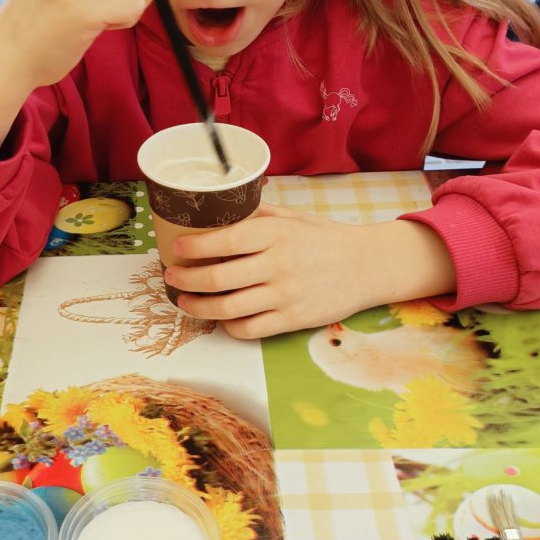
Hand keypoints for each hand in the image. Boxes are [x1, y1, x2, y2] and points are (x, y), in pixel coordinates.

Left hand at [163, 204, 456, 338]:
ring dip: (198, 306)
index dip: (195, 247)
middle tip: (171, 276)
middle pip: (218, 278)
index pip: (225, 240)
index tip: (176, 249)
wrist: (368, 266)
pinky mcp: (293, 320)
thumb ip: (257, 216)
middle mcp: (278, 265)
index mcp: (276, 235)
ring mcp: (285, 295)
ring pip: (228, 308)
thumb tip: (218, 210)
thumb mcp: (292, 218)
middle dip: (186, 279)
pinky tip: (220, 319)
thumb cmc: (325, 238)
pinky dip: (228, 326)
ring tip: (184, 300)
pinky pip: (250, 329)